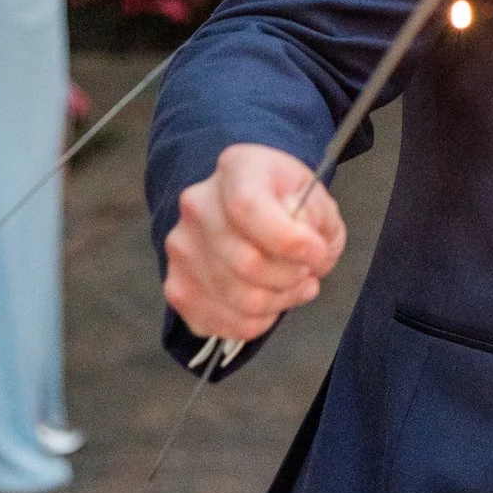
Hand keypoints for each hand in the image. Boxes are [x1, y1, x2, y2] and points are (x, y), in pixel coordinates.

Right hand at [163, 144, 344, 342]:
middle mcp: (198, 205)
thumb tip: (304, 251)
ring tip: (295, 286)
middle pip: (246, 263)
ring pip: (238, 299)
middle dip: (292, 277)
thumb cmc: (289, 204)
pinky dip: (255, 323)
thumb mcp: (317, 200)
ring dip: (279, 302)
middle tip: (309, 272)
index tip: (316, 252)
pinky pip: (220, 323)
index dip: (289, 241)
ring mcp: (180, 247)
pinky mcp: (176, 285)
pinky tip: (271, 302)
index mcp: (237, 168)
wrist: (252, 208)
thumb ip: (317, 222)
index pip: (248, 208)